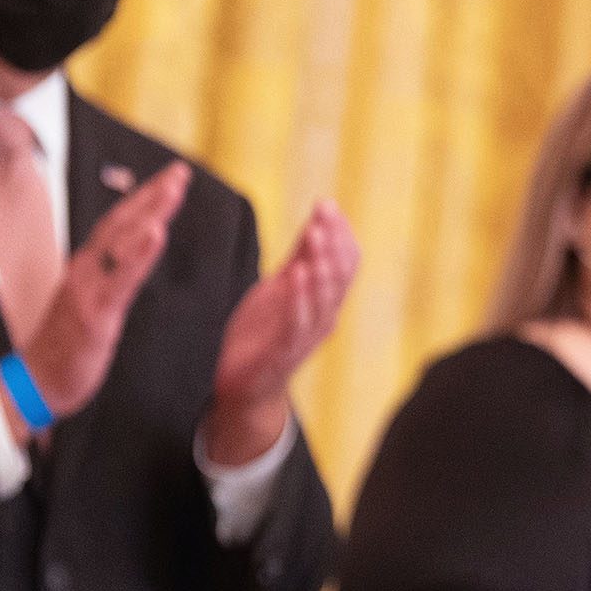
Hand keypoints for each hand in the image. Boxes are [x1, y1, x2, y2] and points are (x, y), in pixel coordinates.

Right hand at [11, 161, 191, 431]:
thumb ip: (109, 274)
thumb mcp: (92, 300)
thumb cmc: (65, 342)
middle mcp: (86, 269)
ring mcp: (89, 288)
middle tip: (180, 170)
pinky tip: (156, 232)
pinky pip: (119, 279)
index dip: (145, 198)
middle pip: (122, 222)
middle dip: (152, 194)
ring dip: (148, 212)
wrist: (34, 381)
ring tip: (172, 188)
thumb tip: (131, 254)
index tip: (173, 175)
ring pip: (120, 242)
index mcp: (89, 266)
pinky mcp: (94, 312)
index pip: (120, 223)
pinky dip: (138, 253)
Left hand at [202, 200, 358, 464]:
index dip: (340, 233)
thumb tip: (320, 217)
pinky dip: (301, 298)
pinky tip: (296, 275)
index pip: (346, 261)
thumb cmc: (265, 332)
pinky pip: (299, 323)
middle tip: (324, 214)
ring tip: (315, 235)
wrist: (244, 385)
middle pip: (340, 275)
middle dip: (333, 242)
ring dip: (322, 264)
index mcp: (325, 299)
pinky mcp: (285, 352)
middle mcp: (325, 315)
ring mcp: (307, 335)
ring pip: (326, 297)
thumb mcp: (282, 287)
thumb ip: (301, 256)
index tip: (327, 205)